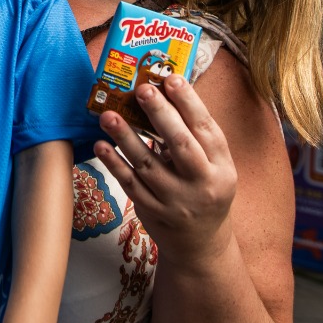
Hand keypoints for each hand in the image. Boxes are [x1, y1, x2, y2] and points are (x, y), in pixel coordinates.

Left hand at [95, 75, 236, 260]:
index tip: (172, 78)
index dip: (189, 102)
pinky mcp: (152, 211)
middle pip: (180, 145)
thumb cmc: (205, 191)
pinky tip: (101, 144)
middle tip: (142, 89)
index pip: (206, 129)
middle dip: (160, 114)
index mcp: (222, 167)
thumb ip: (196, 137)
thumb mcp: (215, 167)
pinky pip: (130, 184)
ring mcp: (175, 201)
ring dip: (126, 137)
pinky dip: (114, 164)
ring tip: (109, 114)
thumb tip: (166, 93)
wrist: (201, 244)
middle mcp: (201, 184)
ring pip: (148, 164)